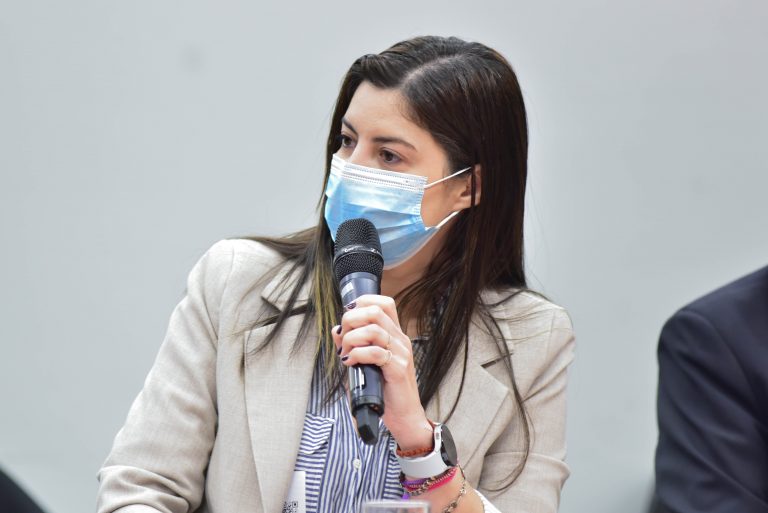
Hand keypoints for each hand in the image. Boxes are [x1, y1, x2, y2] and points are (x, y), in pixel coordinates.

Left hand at [332, 294, 433, 450]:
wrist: (404, 416)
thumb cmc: (384, 390)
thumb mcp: (365, 363)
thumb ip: (352, 345)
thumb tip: (336, 330)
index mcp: (395, 335)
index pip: (385, 303)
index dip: (364, 302)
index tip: (348, 315)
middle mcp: (400, 340)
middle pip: (375, 312)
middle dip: (351, 320)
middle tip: (343, 338)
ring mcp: (401, 353)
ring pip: (374, 330)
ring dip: (352, 338)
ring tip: (345, 353)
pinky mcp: (398, 369)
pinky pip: (375, 353)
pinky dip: (357, 355)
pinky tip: (350, 363)